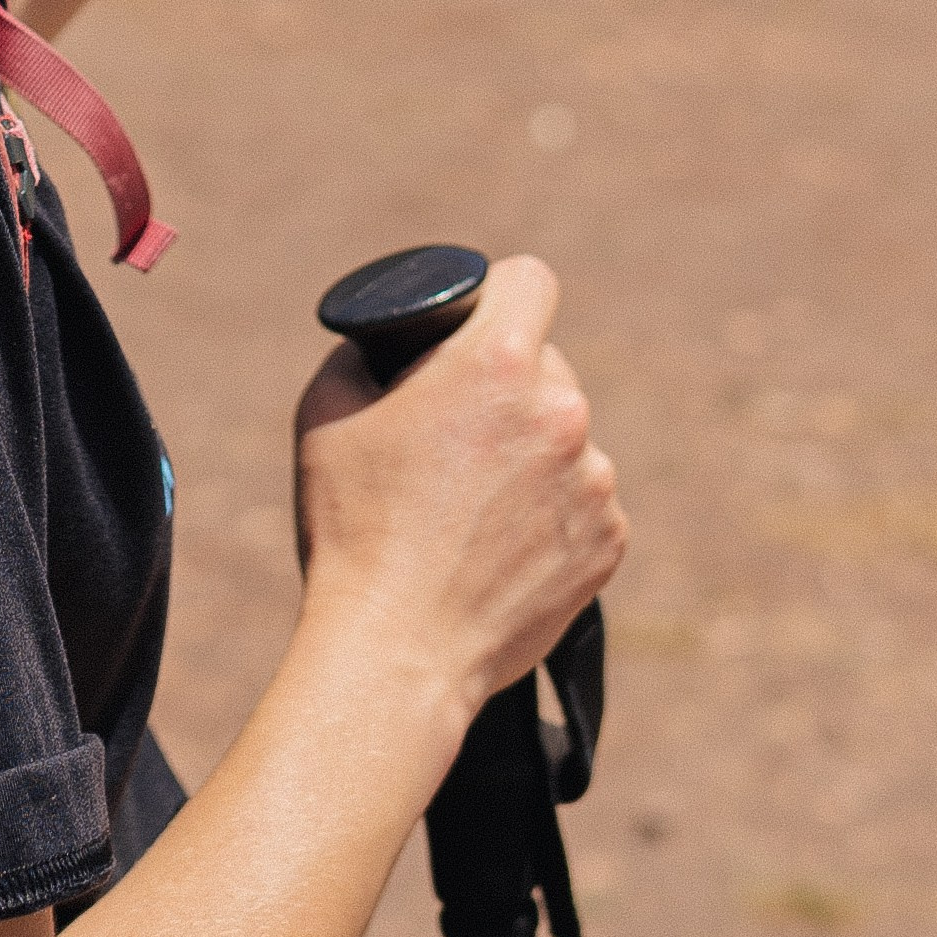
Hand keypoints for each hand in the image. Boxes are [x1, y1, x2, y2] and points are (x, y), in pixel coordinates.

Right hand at [292, 259, 625, 728]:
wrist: (395, 655)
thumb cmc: (353, 529)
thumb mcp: (327, 408)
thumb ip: (367, 351)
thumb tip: (391, 343)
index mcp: (499, 364)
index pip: (531, 281)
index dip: (501, 295)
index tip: (481, 324)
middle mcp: (562, 412)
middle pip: (545, 365)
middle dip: (507, 387)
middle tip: (458, 436)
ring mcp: (595, 481)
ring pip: (566, 438)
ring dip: (532, 455)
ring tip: (473, 508)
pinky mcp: (609, 542)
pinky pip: (585, 501)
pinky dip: (553, 513)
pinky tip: (503, 546)